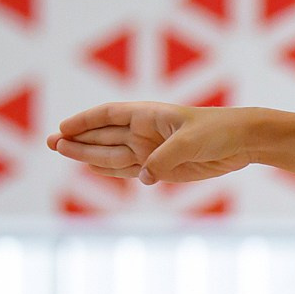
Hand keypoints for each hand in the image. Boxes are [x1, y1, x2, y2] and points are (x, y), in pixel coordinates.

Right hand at [48, 102, 256, 185]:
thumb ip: (164, 159)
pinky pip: (129, 169)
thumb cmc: (218, 131)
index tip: (63, 128)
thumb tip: (143, 178)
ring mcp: (151, 150)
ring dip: (88, 154)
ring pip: (112, 153)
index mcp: (149, 115)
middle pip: (104, 135)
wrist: (243, 142)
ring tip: (62, 152)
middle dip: (78, 139)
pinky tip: (92, 167)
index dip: (85, 121)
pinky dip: (111, 169)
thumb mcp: (190, 143)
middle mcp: (145, 132)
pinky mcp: (162, 168)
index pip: (108, 116)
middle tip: (51, 143)